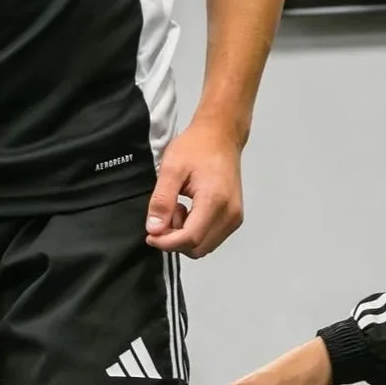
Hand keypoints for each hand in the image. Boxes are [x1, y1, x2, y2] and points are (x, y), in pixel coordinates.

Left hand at [147, 118, 243, 256]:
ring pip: (204, 247)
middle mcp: (230, 213)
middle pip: (198, 248)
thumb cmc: (197, 147)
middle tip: (166, 214)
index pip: (190, 239)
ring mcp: (235, 217)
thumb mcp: (171, 169)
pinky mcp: (235, 217)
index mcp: (215, 200)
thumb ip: (162, 201)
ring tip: (178, 208)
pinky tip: (189, 211)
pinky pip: (211, 238)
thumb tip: (154, 229)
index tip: (150, 234)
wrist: (221, 136)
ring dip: (185, 237)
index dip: (166, 242)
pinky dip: (195, 232)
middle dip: (175, 240)